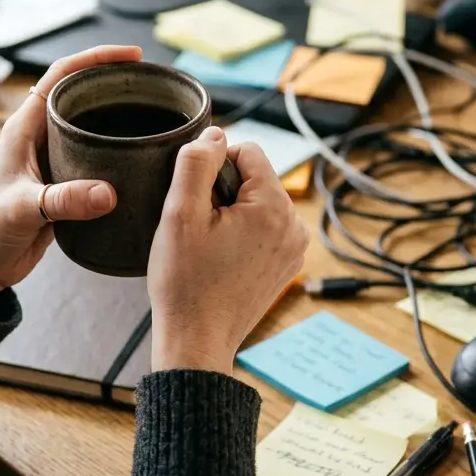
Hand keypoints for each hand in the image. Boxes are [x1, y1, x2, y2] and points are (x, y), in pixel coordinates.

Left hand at [0, 45, 142, 305]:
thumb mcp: (23, 210)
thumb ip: (64, 200)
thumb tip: (109, 192)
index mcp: (24, 127)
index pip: (61, 75)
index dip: (95, 58)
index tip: (132, 56)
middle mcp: (39, 137)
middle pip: (82, 95)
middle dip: (116, 84)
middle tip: (153, 85)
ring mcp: (52, 161)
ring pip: (91, 128)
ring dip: (119, 120)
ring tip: (156, 116)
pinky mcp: (63, 187)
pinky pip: (95, 161)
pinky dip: (118, 155)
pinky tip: (141, 161)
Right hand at [147, 126, 308, 374]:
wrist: (196, 341)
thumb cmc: (185, 282)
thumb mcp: (179, 214)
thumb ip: (196, 162)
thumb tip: (214, 134)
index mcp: (274, 207)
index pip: (247, 151)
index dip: (213, 164)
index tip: (193, 197)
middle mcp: (295, 225)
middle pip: (255, 176)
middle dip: (223, 189)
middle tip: (197, 226)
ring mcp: (295, 248)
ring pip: (258, 201)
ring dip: (232, 210)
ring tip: (207, 244)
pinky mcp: (287, 264)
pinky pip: (264, 227)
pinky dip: (242, 232)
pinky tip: (219, 257)